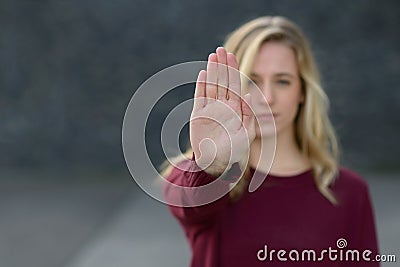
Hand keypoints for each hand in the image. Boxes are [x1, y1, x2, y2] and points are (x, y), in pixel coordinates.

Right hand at [190, 47, 254, 175]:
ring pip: (211, 85)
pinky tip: (203, 73)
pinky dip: (201, 85)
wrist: (215, 164)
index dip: (233, 69)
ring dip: (212, 71)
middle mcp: (222, 106)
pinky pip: (200, 97)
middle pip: (223, 81)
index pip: (234, 84)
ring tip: (212, 56)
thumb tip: (251, 94)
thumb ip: (249, 114)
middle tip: (221, 49)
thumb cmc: (234, 152)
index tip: (232, 55)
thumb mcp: (246, 134)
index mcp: (235, 108)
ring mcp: (210, 109)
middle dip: (222, 65)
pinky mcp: (198, 114)